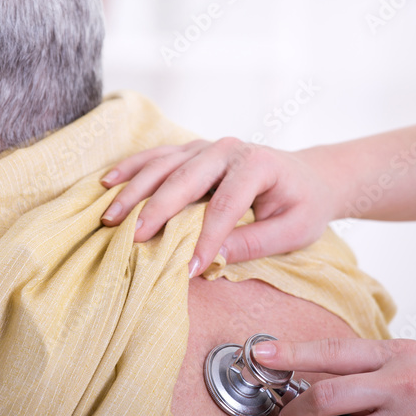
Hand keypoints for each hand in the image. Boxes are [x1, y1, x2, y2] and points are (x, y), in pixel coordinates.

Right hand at [100, 138, 336, 275]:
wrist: (308, 176)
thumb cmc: (302, 205)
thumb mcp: (293, 231)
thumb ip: (255, 242)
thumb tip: (215, 257)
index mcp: (257, 165)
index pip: (225, 205)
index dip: (206, 238)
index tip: (188, 269)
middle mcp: (228, 149)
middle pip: (185, 180)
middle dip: (156, 210)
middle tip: (133, 239)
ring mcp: (205, 146)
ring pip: (162, 165)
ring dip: (133, 190)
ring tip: (109, 217)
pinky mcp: (191, 150)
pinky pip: (155, 157)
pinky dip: (130, 169)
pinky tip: (106, 183)